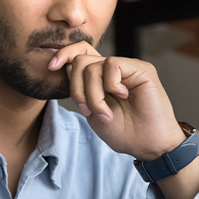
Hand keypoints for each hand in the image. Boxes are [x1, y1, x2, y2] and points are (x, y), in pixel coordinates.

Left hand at [47, 42, 184, 160]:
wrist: (147, 146)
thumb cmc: (125, 133)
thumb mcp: (93, 112)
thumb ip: (82, 90)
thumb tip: (67, 65)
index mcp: (102, 78)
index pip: (80, 53)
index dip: (63, 54)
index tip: (51, 67)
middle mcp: (114, 70)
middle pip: (80, 60)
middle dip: (77, 89)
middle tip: (88, 110)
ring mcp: (128, 68)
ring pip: (92, 66)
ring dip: (93, 95)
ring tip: (105, 113)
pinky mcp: (141, 69)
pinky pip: (112, 66)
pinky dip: (110, 86)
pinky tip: (123, 96)